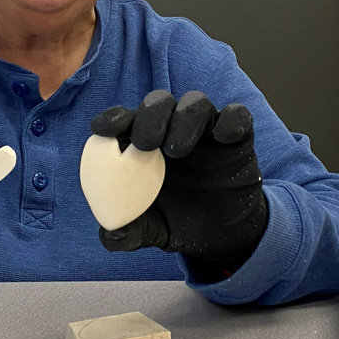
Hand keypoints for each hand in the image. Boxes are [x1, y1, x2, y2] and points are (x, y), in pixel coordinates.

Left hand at [90, 90, 267, 268]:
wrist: (222, 235)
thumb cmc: (178, 221)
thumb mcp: (152, 231)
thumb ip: (130, 233)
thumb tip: (111, 236)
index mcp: (144, 144)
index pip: (126, 119)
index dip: (113, 119)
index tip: (101, 130)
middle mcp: (173, 129)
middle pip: (159, 102)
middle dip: (149, 116)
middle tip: (145, 143)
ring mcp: (206, 130)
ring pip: (196, 103)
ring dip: (184, 118)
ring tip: (176, 150)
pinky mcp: (237, 137)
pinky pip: (237, 116)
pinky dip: (231, 120)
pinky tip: (223, 138)